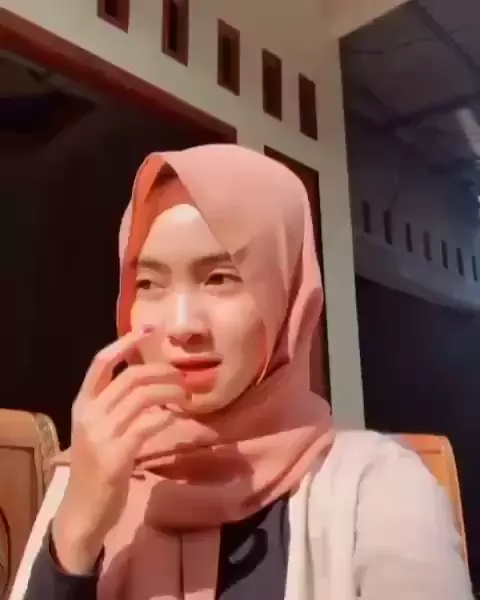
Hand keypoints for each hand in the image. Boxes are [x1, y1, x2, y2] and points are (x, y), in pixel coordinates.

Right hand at [52, 329, 185, 573]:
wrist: (83, 510)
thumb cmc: (95, 466)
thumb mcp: (97, 429)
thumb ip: (114, 405)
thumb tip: (151, 380)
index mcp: (82, 403)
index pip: (101, 363)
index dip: (125, 343)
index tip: (149, 330)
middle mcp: (89, 414)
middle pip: (131, 377)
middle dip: (162, 371)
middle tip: (182, 375)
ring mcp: (102, 435)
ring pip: (143, 397)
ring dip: (170, 391)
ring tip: (185, 394)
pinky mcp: (116, 456)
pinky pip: (148, 425)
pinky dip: (166, 417)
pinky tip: (176, 418)